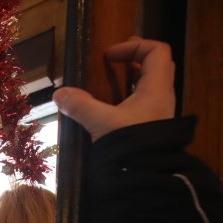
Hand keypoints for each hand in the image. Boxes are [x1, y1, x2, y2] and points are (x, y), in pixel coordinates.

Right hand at [52, 37, 176, 140]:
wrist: (146, 177)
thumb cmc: (130, 145)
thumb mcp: (102, 123)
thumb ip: (80, 106)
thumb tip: (59, 95)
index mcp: (157, 88)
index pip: (157, 51)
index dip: (134, 45)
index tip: (110, 55)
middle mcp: (163, 96)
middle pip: (157, 64)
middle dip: (135, 57)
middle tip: (114, 59)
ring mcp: (160, 112)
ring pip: (152, 83)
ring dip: (133, 78)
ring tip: (112, 81)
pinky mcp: (154, 126)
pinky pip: (146, 101)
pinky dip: (132, 96)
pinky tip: (114, 106)